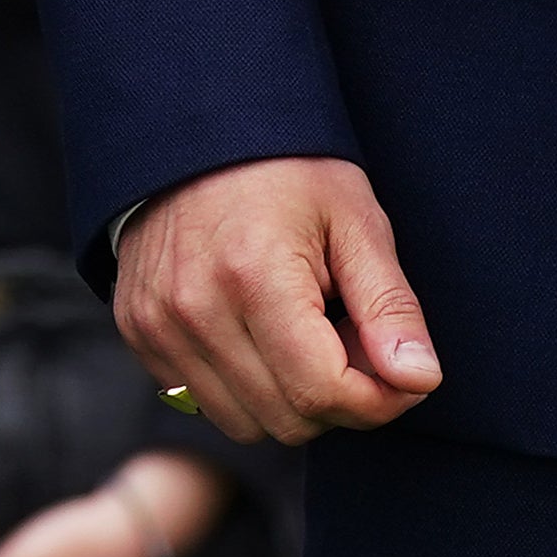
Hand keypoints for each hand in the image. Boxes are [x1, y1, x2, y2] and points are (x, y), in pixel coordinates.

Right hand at [115, 154, 441, 443]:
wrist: (193, 131)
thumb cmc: (286, 171)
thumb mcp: (355, 221)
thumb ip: (390, 307)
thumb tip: (419, 381)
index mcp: (255, 278)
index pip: (325, 395)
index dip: (380, 399)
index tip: (397, 370)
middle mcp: (194, 310)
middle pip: (289, 421)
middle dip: (336, 398)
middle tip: (345, 336)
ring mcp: (157, 324)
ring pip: (245, 425)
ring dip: (287, 399)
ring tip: (298, 334)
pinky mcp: (137, 330)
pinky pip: (202, 401)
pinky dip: (241, 386)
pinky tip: (255, 332)